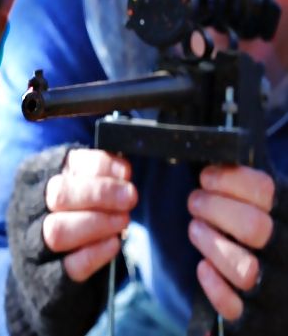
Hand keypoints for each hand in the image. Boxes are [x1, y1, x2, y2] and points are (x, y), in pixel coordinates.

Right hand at [43, 148, 137, 281]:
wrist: (44, 265)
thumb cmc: (68, 213)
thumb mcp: (76, 184)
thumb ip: (96, 173)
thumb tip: (121, 170)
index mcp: (32, 176)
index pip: (63, 162)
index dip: (99, 166)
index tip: (125, 173)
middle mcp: (25, 207)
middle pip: (58, 194)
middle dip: (100, 193)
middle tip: (130, 197)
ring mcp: (30, 243)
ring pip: (58, 231)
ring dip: (98, 223)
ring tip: (122, 220)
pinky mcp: (43, 276)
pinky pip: (70, 265)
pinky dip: (96, 253)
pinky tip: (113, 243)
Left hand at [187, 165, 274, 320]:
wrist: (277, 276)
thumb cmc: (256, 224)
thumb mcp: (260, 200)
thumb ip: (244, 183)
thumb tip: (217, 160)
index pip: (263, 189)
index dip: (227, 179)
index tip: (206, 177)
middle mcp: (287, 247)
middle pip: (252, 227)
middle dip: (212, 209)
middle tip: (195, 201)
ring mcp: (275, 283)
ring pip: (243, 268)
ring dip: (210, 243)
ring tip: (197, 229)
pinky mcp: (256, 313)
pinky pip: (234, 306)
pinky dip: (214, 286)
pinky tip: (203, 268)